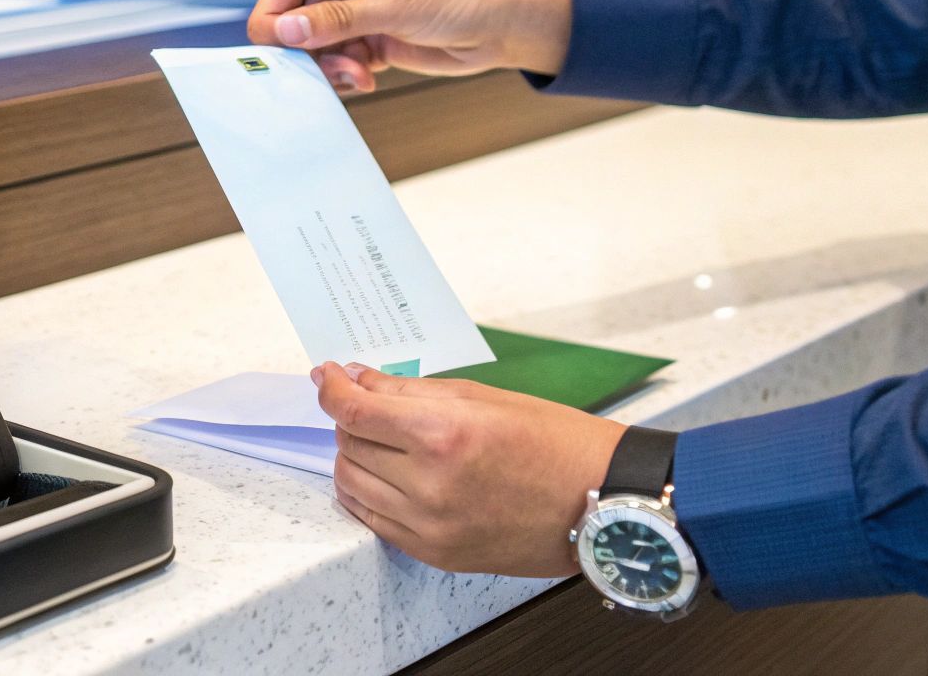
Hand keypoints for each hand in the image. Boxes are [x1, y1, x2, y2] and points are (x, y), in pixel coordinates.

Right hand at [246, 0, 571, 92]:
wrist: (505, 26)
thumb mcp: (394, 5)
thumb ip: (336, 19)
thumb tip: (285, 28)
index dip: (275, 7)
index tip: (271, 39)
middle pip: (297, 13)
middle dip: (303, 43)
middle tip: (313, 65)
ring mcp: (359, 13)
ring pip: (314, 43)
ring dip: (326, 64)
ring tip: (354, 73)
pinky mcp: (370, 42)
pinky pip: (337, 61)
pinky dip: (344, 75)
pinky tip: (366, 79)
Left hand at [310, 361, 624, 576]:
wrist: (600, 502)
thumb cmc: (553, 443)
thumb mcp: (481, 397)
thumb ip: (409, 390)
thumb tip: (358, 380)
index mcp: (443, 434)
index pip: (353, 410)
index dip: (330, 387)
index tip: (326, 375)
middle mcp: (430, 484)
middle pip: (348, 444)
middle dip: (350, 418)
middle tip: (368, 404)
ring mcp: (430, 525)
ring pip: (351, 483)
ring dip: (354, 455)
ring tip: (381, 440)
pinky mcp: (434, 553)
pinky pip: (373, 520)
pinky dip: (368, 493)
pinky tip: (386, 475)